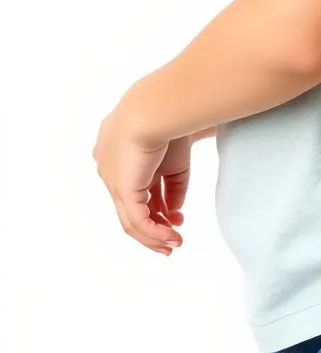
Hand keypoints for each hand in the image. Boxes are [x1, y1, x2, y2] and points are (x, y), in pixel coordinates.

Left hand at [93, 102, 184, 255]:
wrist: (158, 108)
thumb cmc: (170, 119)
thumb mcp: (176, 159)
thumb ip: (175, 187)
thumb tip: (174, 212)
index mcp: (119, 150)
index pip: (136, 185)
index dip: (157, 204)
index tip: (177, 215)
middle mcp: (110, 168)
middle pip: (131, 205)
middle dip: (154, 223)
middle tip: (173, 238)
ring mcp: (113, 180)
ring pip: (130, 218)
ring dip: (153, 235)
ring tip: (174, 244)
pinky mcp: (123, 189)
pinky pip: (137, 221)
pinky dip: (154, 233)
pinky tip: (171, 237)